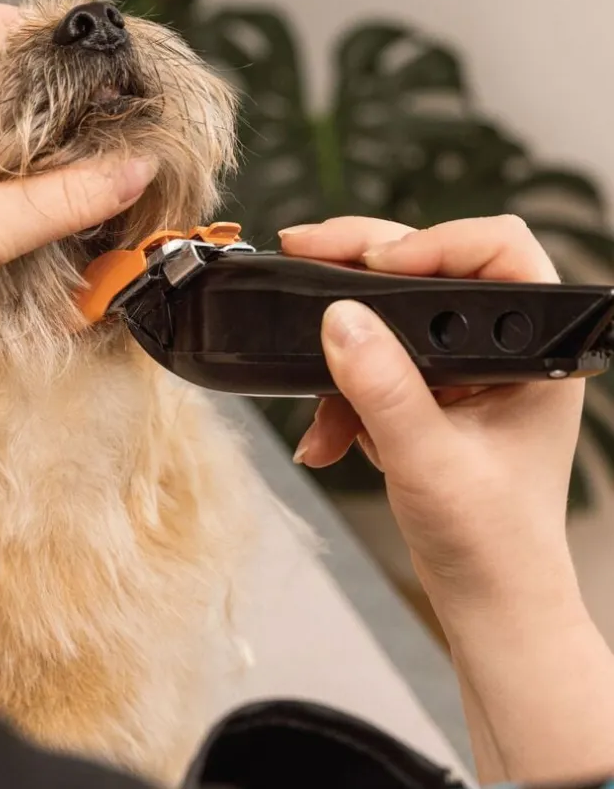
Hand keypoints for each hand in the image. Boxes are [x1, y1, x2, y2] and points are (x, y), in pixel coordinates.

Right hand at [280, 215, 583, 618]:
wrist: (483, 596)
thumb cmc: (492, 542)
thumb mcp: (430, 460)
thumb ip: (384, 388)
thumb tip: (340, 320)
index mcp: (533, 351)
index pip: (495, 251)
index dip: (432, 242)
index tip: (373, 263)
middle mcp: (498, 349)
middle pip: (430, 268)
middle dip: (361, 264)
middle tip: (306, 249)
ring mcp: (461, 369)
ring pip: (391, 313)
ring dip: (343, 348)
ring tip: (312, 384)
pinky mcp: (428, 391)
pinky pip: (373, 362)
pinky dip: (341, 394)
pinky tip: (327, 437)